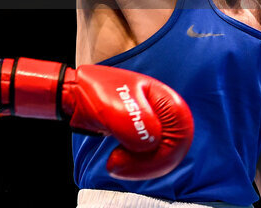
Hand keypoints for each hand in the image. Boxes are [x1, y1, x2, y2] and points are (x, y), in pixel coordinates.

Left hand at [0, 58, 193, 179]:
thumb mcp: (110, 107)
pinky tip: (117, 161)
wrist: (79, 94)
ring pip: (163, 159)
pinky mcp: (149, 138)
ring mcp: (160, 126)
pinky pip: (151, 160)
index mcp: (166, 100)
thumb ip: (134, 126)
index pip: (181, 135)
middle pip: (174, 151)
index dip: (158, 154)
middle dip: (146, 165)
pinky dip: (136, 167)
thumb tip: (148, 146)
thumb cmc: (94, 93)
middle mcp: (168, 114)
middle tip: (115, 166)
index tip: (126, 155)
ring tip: (114, 163)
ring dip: (139, 168)